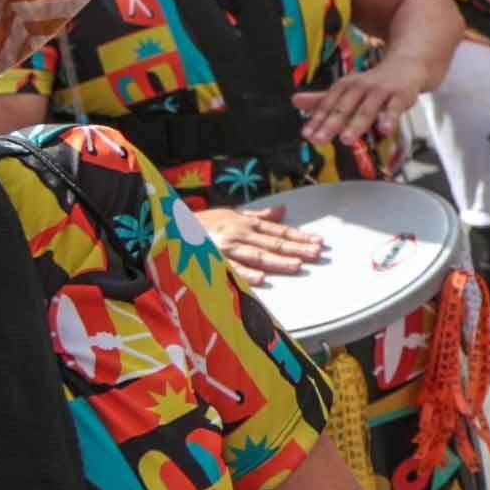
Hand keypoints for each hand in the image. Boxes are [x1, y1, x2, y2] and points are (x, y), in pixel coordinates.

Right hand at [202, 203, 328, 277]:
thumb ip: (258, 216)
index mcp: (245, 223)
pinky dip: (246, 274)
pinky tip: (261, 279)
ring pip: (257, 255)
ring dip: (278, 261)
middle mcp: (239, 234)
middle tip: (317, 253)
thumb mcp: (231, 214)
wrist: (170, 228)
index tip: (318, 241)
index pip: (279, 231)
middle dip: (297, 248)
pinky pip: (231, 269)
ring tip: (297, 265)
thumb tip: (282, 210)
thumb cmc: (202, 223)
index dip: (300, 237)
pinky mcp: (213, 261)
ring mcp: (226, 248)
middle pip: (273, 243)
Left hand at [294, 63, 419, 147]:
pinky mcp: (400, 96)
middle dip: (332, 124)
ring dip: (356, 124)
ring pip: (367, 109)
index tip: (307, 134)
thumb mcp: (347, 88)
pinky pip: (394, 108)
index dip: (316, 120)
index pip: (328, 105)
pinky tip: (384, 130)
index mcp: (345, 86)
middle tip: (320, 139)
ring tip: (346, 139)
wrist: (406, 65)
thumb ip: (322, 99)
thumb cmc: (374, 83)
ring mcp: (381, 91)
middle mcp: (361, 87)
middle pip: (344, 107)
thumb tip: (295, 101)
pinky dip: (389, 119)